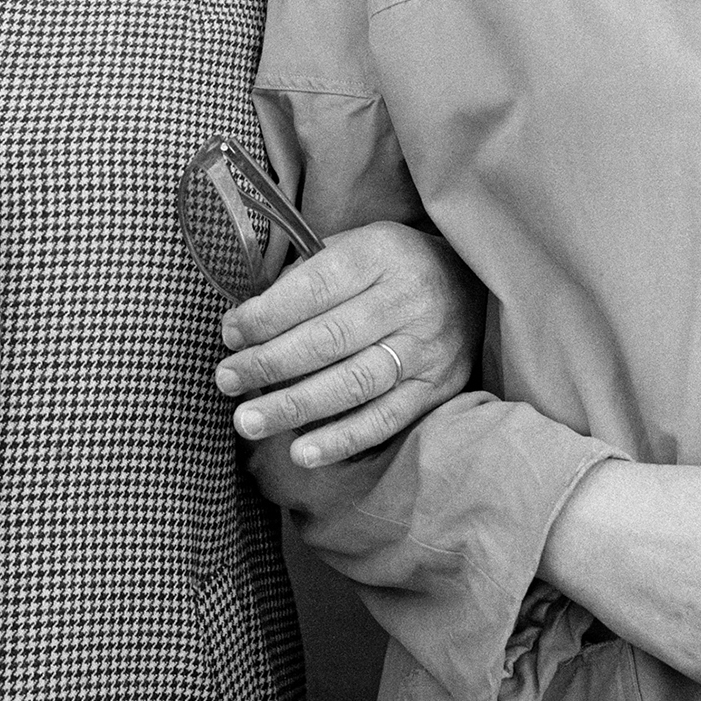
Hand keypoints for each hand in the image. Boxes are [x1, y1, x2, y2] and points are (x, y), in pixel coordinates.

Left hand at [213, 220, 484, 467]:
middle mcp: (410, 299)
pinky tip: (301, 453)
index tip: (230, 333)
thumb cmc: (392, 268)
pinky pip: (384, 419)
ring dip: (294, 406)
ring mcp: (427, 347)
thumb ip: (306, 277)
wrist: (474, 285)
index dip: (267, 314)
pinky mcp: (437, 387)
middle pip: (329, 338)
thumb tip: (247, 324)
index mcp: (382, 254)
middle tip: (227, 380)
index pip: (317, 286)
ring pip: (353, 383)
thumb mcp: (356, 247)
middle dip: (269, 363)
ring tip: (248, 422)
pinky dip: (341, 439)